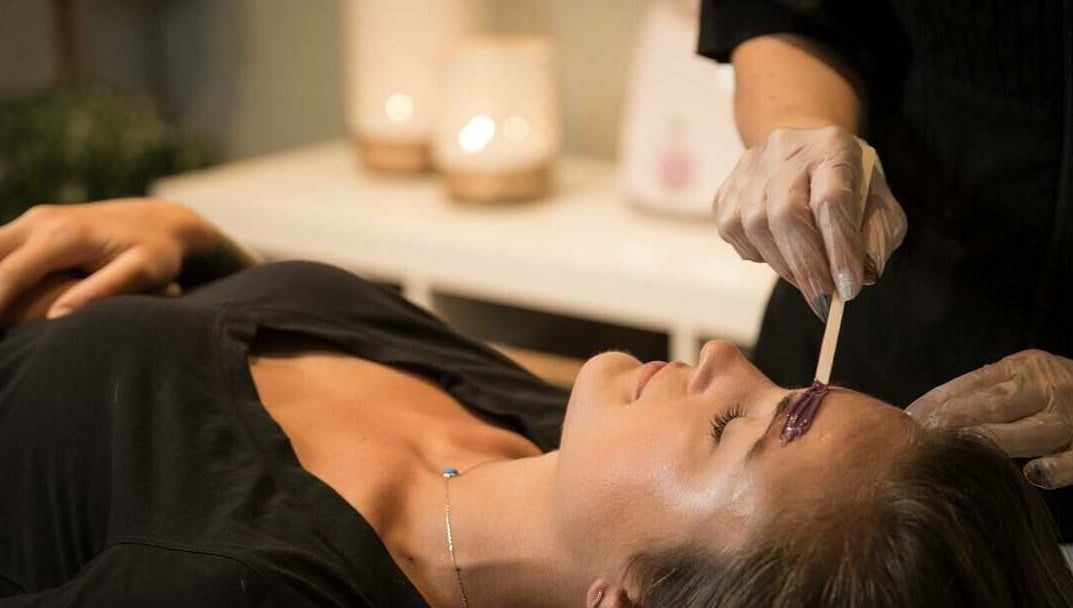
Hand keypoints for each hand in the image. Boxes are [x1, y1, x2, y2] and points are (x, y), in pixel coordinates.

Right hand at [0, 198, 221, 321]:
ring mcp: (34, 220)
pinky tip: (2, 302)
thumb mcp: (144, 271)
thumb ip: (105, 289)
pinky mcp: (33, 226)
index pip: (11, 273)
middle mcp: (42, 221)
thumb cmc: (159, 252)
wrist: (161, 221)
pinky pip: (0, 249)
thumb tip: (59, 316)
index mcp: (64, 235)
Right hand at [713, 126, 906, 317]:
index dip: (839, 248)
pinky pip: (733, 231)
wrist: (807, 155)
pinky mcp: (727, 188)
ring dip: (784, 266)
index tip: (848, 288)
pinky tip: (778, 253)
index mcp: (832, 148)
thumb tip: (863, 274)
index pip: (831, 200)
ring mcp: (750, 168)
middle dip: (806, 267)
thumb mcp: (879, 205)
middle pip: (786, 215)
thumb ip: (876, 238)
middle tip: (823, 301)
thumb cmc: (848, 186)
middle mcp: (786, 151)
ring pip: (755, 227)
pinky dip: (757, 254)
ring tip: (806, 279)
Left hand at [907, 350, 1072, 488]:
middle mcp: (1047, 387)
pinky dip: (1056, 468)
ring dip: (993, 443)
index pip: (972, 383)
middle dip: (953, 422)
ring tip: (958, 453)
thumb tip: (921, 416)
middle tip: (920, 439)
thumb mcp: (1020, 379)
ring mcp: (1071, 417)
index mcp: (1023, 368)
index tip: (905, 419)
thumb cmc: (1052, 394)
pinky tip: (1032, 474)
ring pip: (1031, 431)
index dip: (936, 402)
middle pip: (995, 405)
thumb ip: (982, 393)